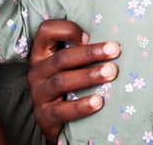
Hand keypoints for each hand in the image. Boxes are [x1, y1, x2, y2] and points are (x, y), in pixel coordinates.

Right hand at [27, 20, 119, 142]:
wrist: (60, 122)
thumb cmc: (72, 85)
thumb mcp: (72, 65)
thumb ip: (83, 50)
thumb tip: (111, 42)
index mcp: (42, 54)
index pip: (46, 31)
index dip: (67, 30)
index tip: (89, 36)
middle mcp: (37, 72)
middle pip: (61, 58)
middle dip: (90, 53)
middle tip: (114, 51)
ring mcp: (38, 94)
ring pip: (62, 81)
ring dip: (88, 76)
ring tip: (111, 73)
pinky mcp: (43, 116)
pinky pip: (61, 110)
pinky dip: (81, 106)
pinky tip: (99, 101)